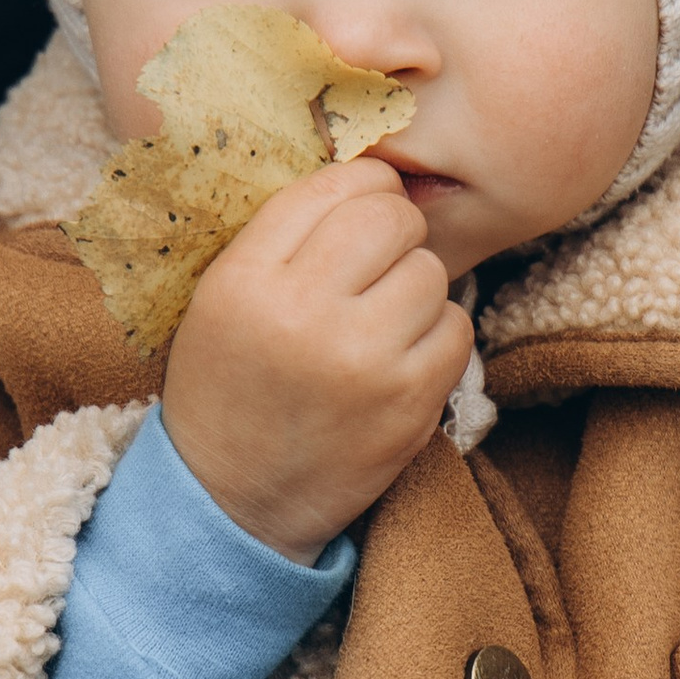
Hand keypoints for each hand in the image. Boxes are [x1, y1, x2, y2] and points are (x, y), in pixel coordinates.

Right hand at [161, 158, 472, 559]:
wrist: (233, 502)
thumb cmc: (230, 387)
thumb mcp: (223, 299)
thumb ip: (285, 236)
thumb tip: (372, 176)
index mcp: (246, 279)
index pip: (332, 187)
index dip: (363, 188)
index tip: (363, 210)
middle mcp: (303, 313)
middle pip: (392, 219)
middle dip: (395, 232)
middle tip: (378, 265)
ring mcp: (361, 360)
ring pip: (431, 271)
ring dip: (416, 289)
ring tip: (381, 320)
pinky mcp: (409, 403)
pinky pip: (457, 328)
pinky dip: (437, 336)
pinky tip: (401, 357)